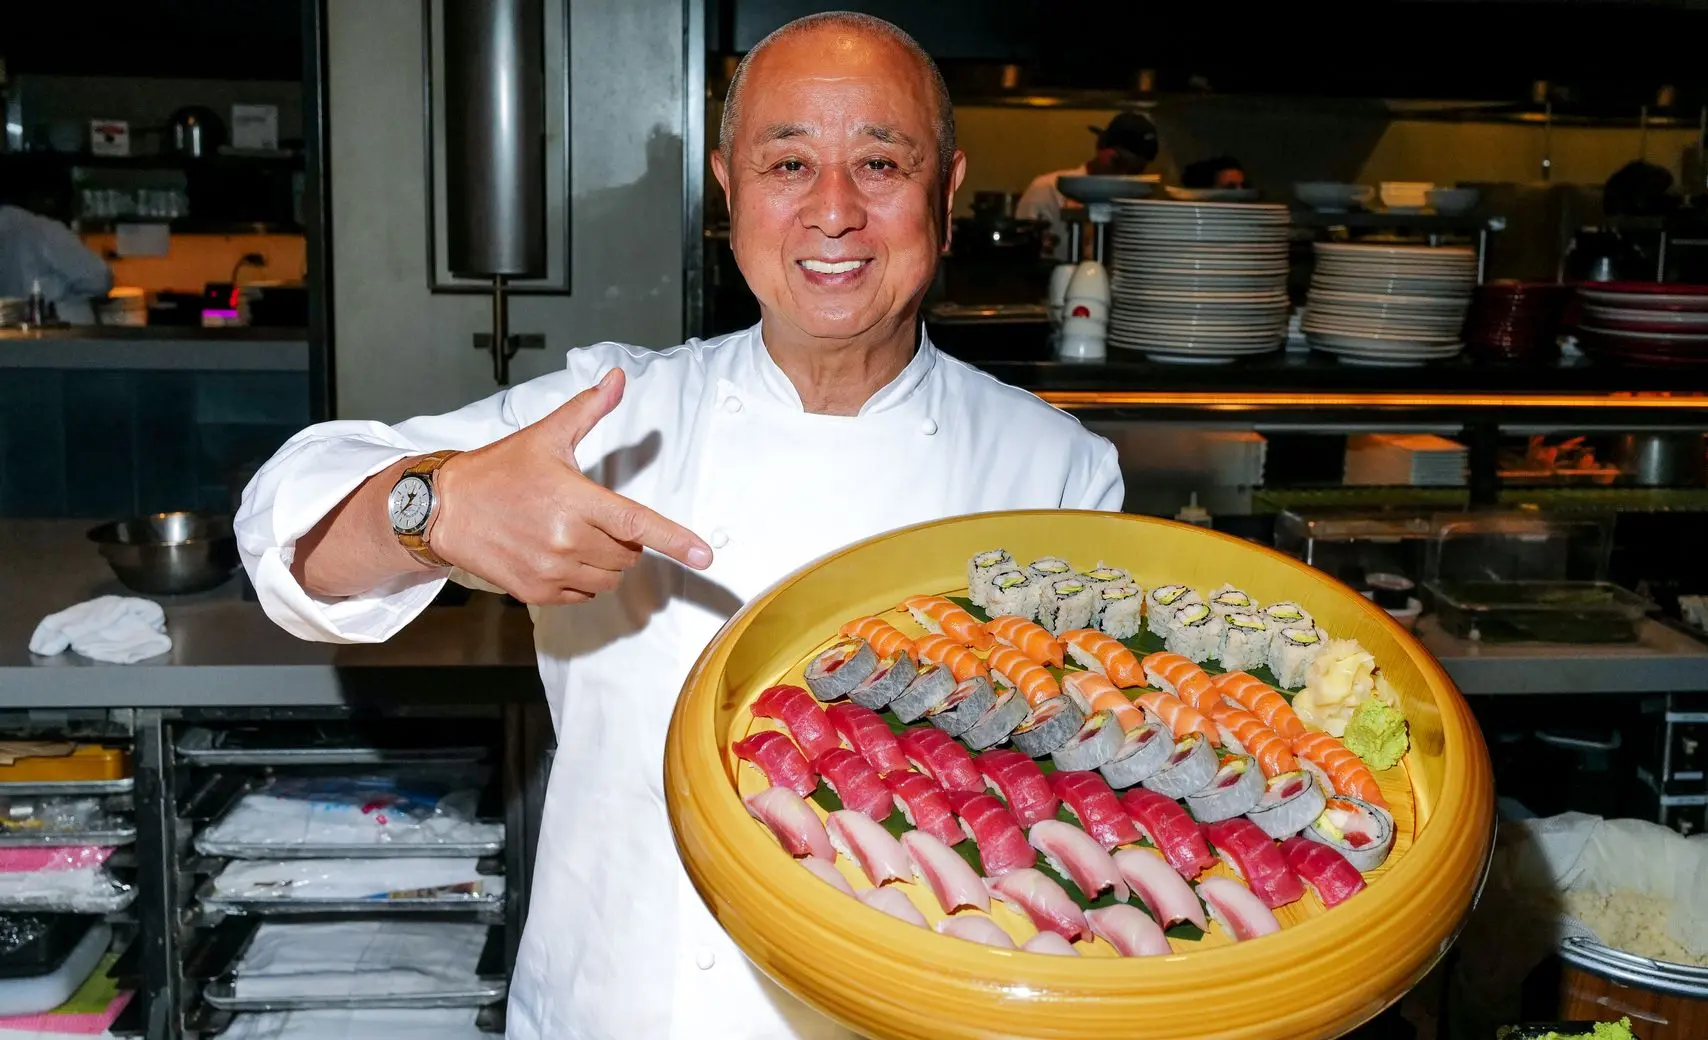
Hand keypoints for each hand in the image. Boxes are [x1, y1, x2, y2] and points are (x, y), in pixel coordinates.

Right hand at [428, 368, 711, 603]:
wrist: (444, 509)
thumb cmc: (497, 471)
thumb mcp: (546, 436)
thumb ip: (588, 410)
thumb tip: (616, 379)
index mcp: (575, 500)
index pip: (638, 524)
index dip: (676, 541)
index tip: (706, 556)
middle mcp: (566, 539)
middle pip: (628, 554)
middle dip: (625, 539)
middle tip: (595, 518)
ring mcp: (551, 570)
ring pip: (610, 578)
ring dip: (608, 561)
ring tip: (579, 536)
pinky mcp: (536, 592)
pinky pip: (585, 595)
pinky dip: (585, 581)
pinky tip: (563, 556)